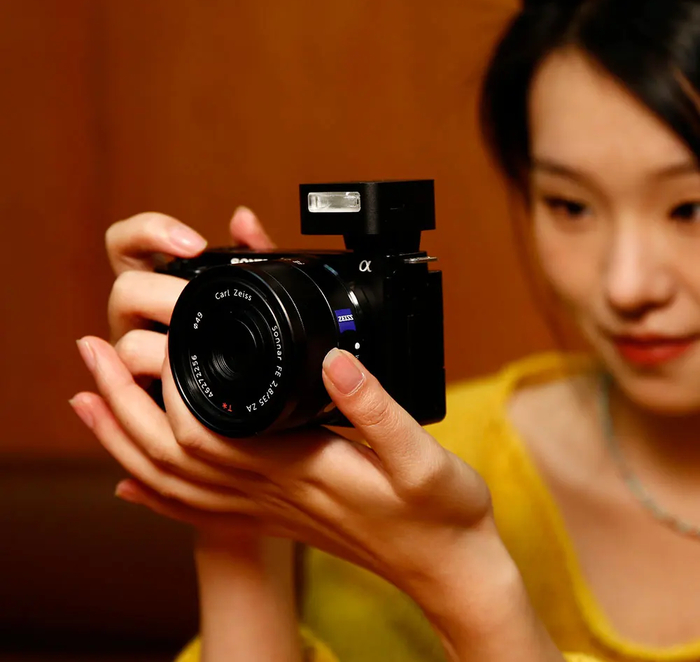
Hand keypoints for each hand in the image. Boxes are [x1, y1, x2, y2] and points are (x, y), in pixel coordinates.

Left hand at [73, 325, 501, 614]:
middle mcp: (271, 492)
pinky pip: (199, 510)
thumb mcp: (424, 454)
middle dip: (120, 402)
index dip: (165, 388)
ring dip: (122, 439)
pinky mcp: (278, 515)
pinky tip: (131, 480)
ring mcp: (270, 509)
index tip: (145, 341)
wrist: (448, 568)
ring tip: (88, 400)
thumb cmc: (440, 515)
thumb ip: (377, 407)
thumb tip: (335, 357)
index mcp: (300, 469)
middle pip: (167, 454)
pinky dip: (155, 492)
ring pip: (172, 481)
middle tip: (92, 351)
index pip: (204, 432)